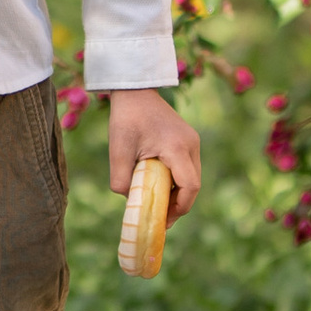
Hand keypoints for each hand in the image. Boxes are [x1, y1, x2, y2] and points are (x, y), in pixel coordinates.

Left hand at [107, 89, 200, 212]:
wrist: (135, 90)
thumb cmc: (126, 118)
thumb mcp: (117, 151)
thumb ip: (121, 181)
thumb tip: (131, 202)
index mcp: (176, 147)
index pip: (190, 187)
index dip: (180, 208)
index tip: (163, 220)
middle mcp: (191, 144)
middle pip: (194, 184)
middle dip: (179, 204)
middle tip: (160, 216)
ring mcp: (192, 140)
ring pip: (192, 176)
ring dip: (178, 191)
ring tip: (159, 201)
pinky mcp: (188, 138)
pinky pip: (188, 166)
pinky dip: (178, 179)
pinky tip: (160, 184)